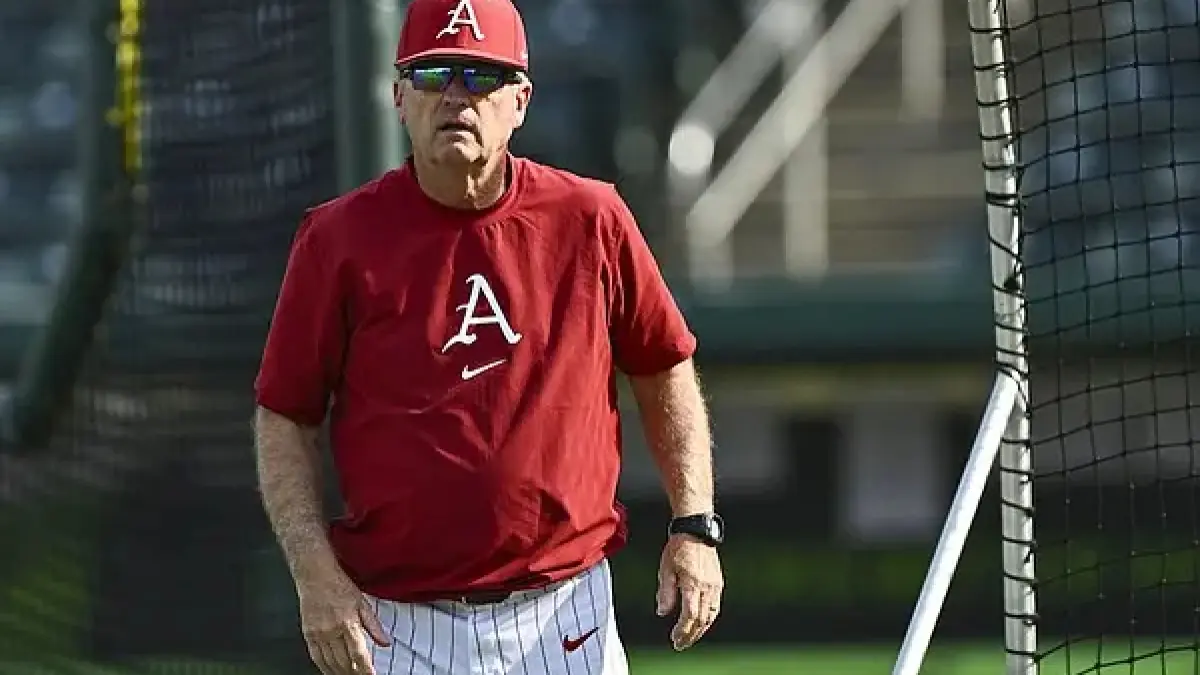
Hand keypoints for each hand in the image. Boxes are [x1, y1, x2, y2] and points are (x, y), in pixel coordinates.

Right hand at [297, 566, 391, 674]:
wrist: (315, 575)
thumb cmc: (339, 585)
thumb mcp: (362, 603)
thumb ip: (374, 625)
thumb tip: (385, 642)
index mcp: (348, 622)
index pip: (359, 654)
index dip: (366, 669)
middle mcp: (332, 631)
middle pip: (344, 662)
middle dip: (354, 674)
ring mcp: (318, 634)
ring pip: (329, 663)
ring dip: (339, 673)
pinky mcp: (308, 634)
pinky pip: (315, 657)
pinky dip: (323, 668)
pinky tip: (330, 671)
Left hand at [655, 533, 723, 650]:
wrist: (695, 531)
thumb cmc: (678, 548)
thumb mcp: (665, 569)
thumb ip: (665, 592)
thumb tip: (662, 613)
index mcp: (693, 584)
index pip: (690, 615)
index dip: (682, 630)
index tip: (674, 638)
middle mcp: (707, 587)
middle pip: (702, 619)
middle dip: (691, 635)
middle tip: (680, 644)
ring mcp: (715, 585)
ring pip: (711, 615)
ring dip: (701, 630)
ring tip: (690, 637)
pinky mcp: (718, 582)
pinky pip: (715, 606)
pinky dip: (708, 618)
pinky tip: (701, 623)